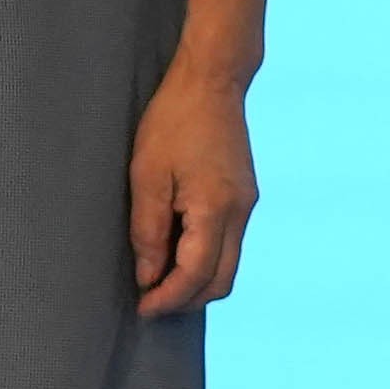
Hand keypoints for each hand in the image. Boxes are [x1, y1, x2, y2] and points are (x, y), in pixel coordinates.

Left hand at [128, 61, 257, 314]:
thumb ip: (149, 231)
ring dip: (196, 282)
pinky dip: (205, 260)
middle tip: (150, 301)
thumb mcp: (147, 175)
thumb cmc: (172, 121)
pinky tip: (177, 251)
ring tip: (160, 279)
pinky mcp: (245, 196)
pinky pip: (229, 244)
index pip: (196, 275)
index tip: (142, 308)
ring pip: (229, 266)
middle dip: (186, 300)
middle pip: (221, 281)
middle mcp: (240, 213)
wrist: (212, 81)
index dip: (168, 299)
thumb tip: (149, 276)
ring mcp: (247, 205)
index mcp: (215, 209)